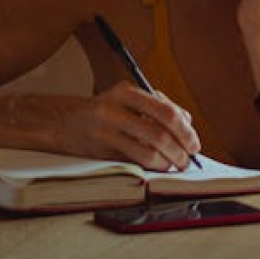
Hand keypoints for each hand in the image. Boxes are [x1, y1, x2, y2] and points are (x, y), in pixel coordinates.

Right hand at [59, 82, 200, 170]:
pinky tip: (159, 166)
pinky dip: (153, 166)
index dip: (185, 130)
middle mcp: (113, 110)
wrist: (65, 123)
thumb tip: (187, 123)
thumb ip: (157, 107)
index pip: (165, 111)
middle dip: (180, 149)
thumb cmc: (105, 112)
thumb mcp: (128, 100)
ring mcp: (105, 132)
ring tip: (176, 164)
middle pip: (159, 133)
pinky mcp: (101, 151)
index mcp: (125, 92)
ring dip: (168, 161)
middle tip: (188, 158)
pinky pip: (135, 162)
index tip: (194, 142)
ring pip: (149, 151)